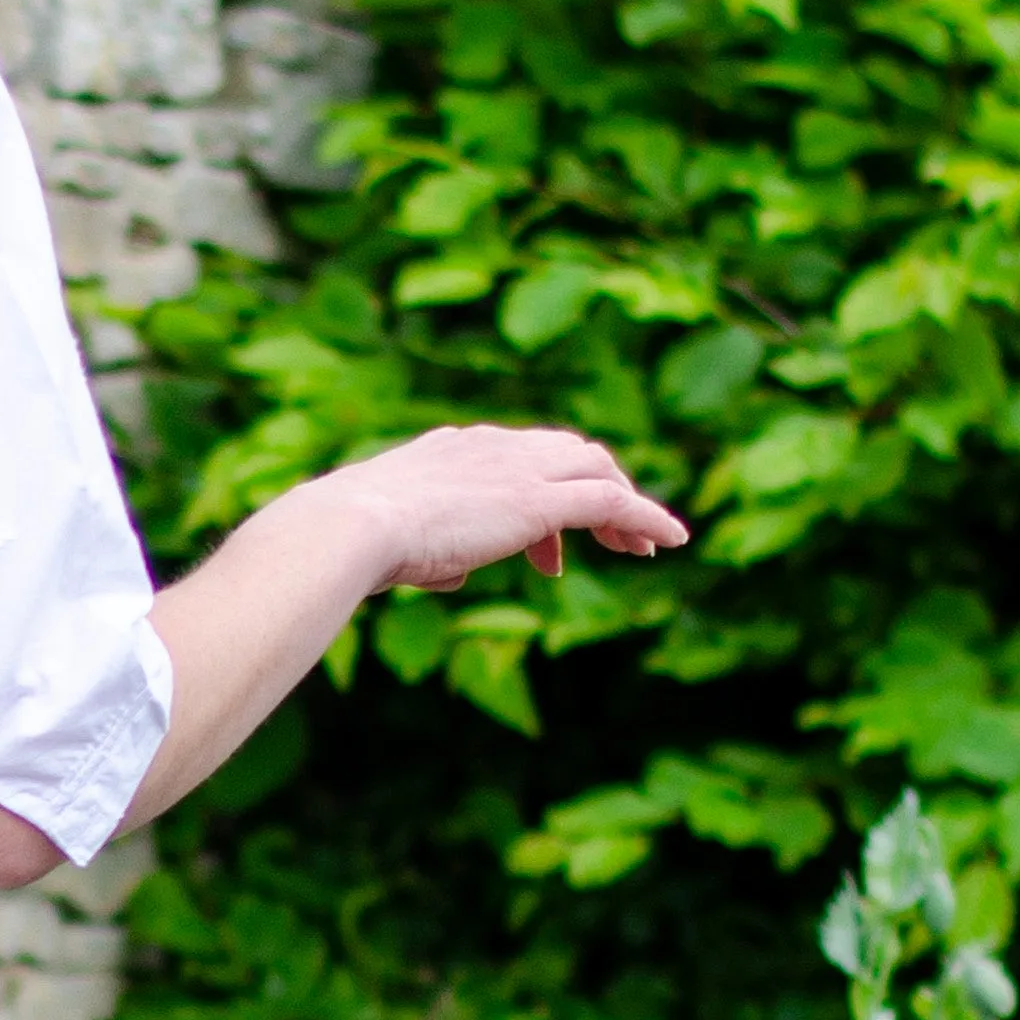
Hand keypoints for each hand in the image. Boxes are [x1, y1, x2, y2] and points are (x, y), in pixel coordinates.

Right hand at [327, 425, 687, 592]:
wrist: (350, 527)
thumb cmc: (351, 542)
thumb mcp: (394, 544)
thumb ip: (432, 553)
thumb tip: (454, 573)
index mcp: (453, 450)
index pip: (519, 456)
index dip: (542, 493)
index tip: (544, 547)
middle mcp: (492, 446)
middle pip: (568, 451)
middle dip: (595, 488)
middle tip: (610, 536)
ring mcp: (518, 469)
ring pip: (597, 468)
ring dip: (625, 505)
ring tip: (645, 544)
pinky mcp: (539, 499)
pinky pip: (611, 500)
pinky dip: (646, 516)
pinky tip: (668, 541)